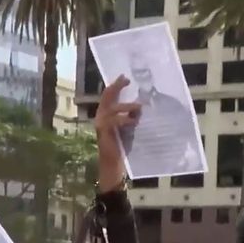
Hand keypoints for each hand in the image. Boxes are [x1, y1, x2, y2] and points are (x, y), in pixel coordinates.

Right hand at [95, 76, 139, 192]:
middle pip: (107, 96)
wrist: (113, 165)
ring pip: (112, 107)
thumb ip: (131, 117)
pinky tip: (133, 122)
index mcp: (106, 114)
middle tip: (127, 80)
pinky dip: (124, 119)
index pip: (109, 95)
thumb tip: (143, 107)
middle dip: (117, 87)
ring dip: (126, 106)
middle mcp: (100, 116)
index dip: (116, 85)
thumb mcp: (128, 128)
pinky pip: (114, 121)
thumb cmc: (122, 147)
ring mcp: (100, 123)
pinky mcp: (103, 132)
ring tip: (138, 108)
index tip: (125, 77)